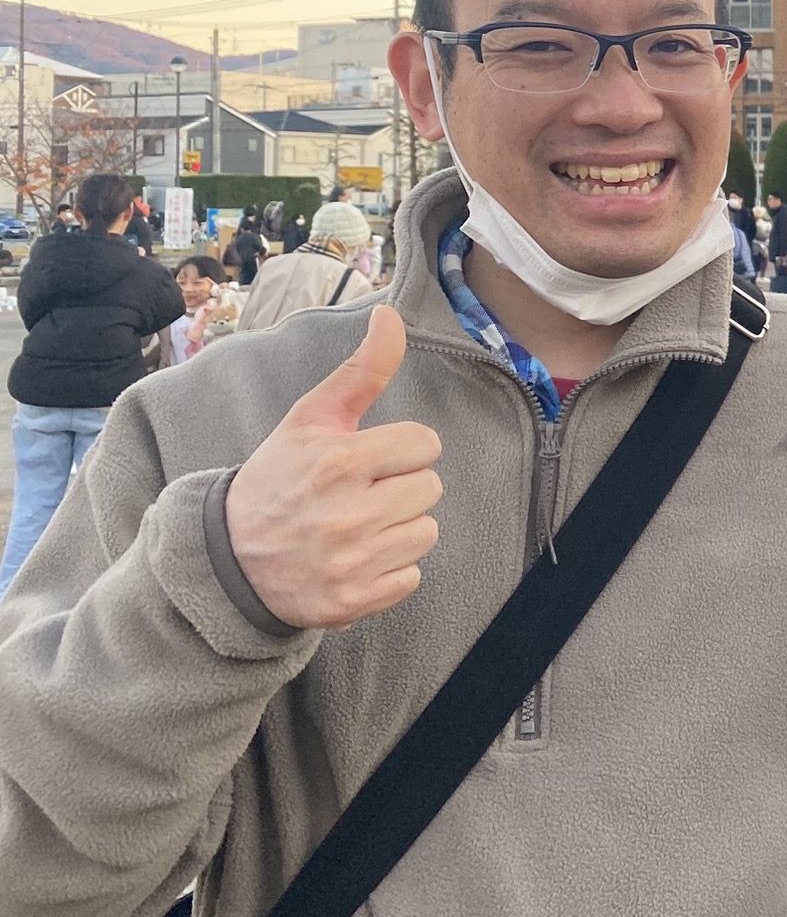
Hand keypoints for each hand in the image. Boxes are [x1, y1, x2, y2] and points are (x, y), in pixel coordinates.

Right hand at [224, 307, 443, 630]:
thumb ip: (361, 370)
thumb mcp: (310, 419)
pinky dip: (389, 570)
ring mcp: (349, 562)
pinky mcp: (351, 602)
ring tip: (355, 526)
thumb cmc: (276, 478)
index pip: (425, 445)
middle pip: (431, 489)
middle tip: (357, 494)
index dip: (400, 450)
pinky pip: (411, 577)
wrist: (225, 559)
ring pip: (426, 532)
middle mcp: (346, 514)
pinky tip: (353, 559)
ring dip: (398, 529)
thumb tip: (390, 315)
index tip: (367, 459)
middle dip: (400, 487)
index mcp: (338, 462)